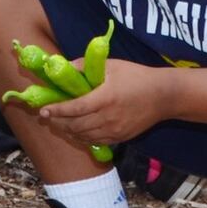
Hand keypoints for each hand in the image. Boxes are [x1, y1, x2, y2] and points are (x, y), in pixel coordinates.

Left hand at [38, 59, 174, 146]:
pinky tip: (75, 130)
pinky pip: (94, 142)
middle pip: (75, 125)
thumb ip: (84, 66)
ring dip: (67, 130)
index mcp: (106, 98)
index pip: (75, 108)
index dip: (57, 110)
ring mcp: (114, 130)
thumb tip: (61, 66)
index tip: (43, 110)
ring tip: (58, 122)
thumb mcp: (111, 66)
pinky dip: (81, 137)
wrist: (163, 96)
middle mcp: (108, 117)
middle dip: (58, 121)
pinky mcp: (119, 138)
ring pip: (83, 136)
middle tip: (48, 116)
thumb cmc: (136, 76)